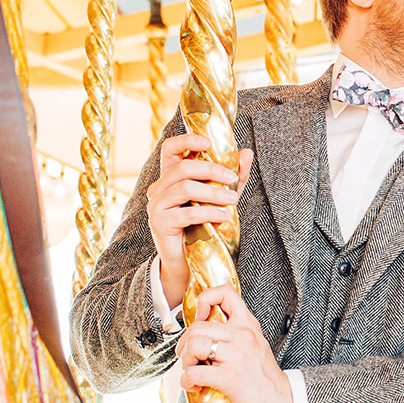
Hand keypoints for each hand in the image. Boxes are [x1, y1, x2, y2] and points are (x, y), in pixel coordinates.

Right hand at [146, 134, 252, 309]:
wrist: (189, 262)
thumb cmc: (204, 226)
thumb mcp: (221, 198)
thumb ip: (233, 177)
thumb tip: (247, 153)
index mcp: (170, 178)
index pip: (170, 149)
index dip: (186, 140)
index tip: (208, 143)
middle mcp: (158, 189)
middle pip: (182, 168)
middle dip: (211, 170)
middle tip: (232, 178)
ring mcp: (156, 206)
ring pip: (185, 188)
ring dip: (213, 192)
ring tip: (233, 199)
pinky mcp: (160, 224)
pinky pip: (186, 213)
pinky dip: (209, 212)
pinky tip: (224, 216)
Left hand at [175, 285, 293, 402]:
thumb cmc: (264, 379)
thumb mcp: (255, 345)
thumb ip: (235, 334)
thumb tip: (205, 331)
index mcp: (248, 325)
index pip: (225, 293)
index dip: (204, 300)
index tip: (200, 318)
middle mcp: (243, 336)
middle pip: (197, 326)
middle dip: (185, 344)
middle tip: (188, 357)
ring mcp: (236, 356)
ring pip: (193, 345)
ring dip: (185, 361)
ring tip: (192, 371)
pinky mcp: (229, 378)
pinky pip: (194, 373)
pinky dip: (186, 381)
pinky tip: (194, 386)